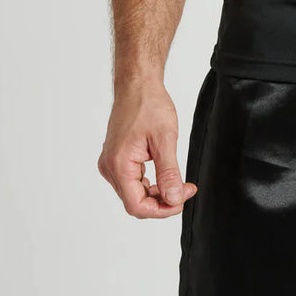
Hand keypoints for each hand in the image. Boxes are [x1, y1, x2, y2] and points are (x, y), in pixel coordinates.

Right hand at [97, 80, 197, 217]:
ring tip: (179, 182)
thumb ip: (169, 172)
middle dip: (162, 201)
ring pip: (133, 192)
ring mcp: (111, 163)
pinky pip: (132, 180)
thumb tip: (173, 198)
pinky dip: (150, 183)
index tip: (182, 200)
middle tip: (186, 189)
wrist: (137, 85)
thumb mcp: (165, 139)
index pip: (136, 205)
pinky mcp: (116, 158)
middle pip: (135, 201)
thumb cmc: (149, 105)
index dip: (161, 209)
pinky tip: (165, 174)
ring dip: (156, 193)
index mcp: (119, 165)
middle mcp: (110, 167)